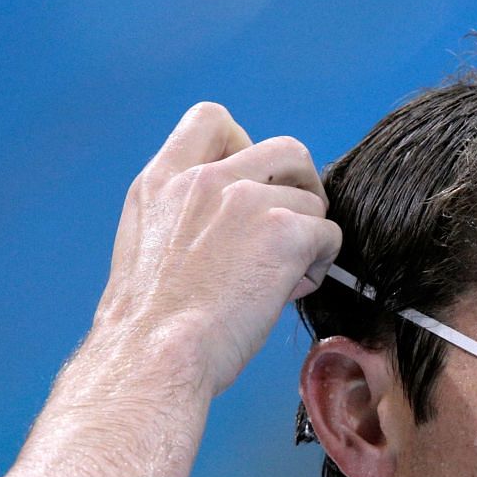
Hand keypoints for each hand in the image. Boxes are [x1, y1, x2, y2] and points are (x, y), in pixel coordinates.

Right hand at [92, 102, 341, 396]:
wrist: (154, 356)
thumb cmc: (151, 325)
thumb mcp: (147, 245)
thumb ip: (186, 215)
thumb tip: (242, 221)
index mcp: (163, 181)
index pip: (212, 120)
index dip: (246, 145)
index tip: (248, 186)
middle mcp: (204, 179)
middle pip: (286, 149)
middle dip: (301, 187)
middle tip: (291, 229)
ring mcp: (244, 200)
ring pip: (312, 201)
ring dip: (307, 237)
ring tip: (280, 278)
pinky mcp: (282, 232)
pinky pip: (329, 235)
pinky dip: (320, 263)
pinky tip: (291, 291)